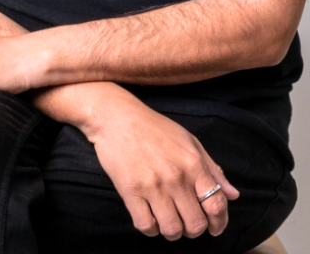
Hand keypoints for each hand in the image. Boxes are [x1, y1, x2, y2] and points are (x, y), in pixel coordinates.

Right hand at [87, 98, 239, 239]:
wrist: (115, 116)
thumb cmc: (153, 127)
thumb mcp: (189, 141)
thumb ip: (212, 169)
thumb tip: (232, 195)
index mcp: (193, 164)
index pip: (217, 206)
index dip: (219, 223)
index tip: (214, 227)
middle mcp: (175, 177)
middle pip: (196, 225)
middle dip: (194, 230)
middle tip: (186, 222)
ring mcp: (152, 185)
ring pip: (172, 230)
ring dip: (172, 232)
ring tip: (167, 221)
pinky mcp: (129, 190)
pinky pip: (145, 225)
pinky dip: (150, 229)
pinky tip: (149, 218)